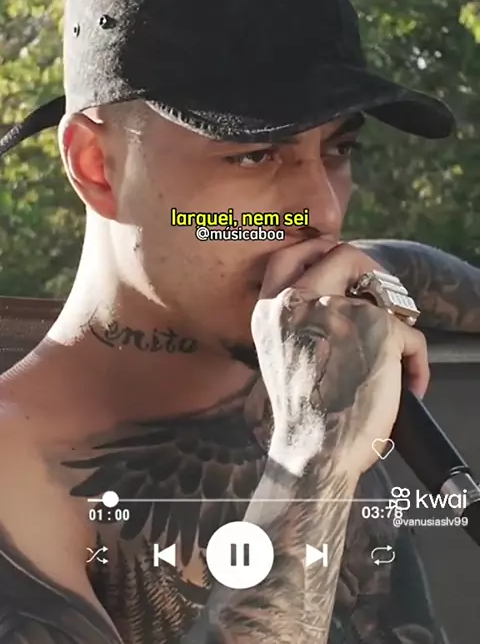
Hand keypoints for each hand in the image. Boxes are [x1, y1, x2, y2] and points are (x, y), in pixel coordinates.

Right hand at [252, 241, 428, 478]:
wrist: (315, 452)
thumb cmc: (301, 416)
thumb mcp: (280, 355)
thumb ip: (298, 320)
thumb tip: (340, 299)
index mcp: (271, 312)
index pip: (288, 256)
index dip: (319, 253)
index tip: (339, 268)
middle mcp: (299, 302)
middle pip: (343, 253)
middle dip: (369, 269)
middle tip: (379, 296)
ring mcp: (339, 311)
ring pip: (382, 291)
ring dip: (395, 319)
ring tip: (396, 348)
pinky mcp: (377, 329)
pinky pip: (410, 332)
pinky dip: (416, 360)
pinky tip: (409, 383)